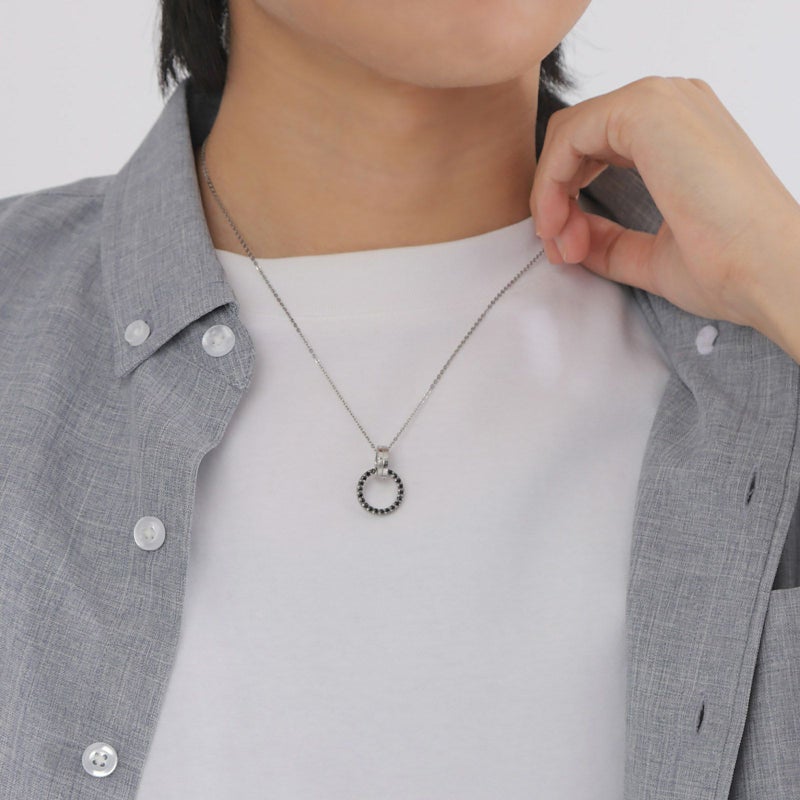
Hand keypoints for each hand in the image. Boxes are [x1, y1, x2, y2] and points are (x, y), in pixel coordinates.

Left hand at [529, 75, 799, 349]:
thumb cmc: (727, 265)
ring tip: (562, 243)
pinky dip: (550, 182)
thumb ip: (608, 240)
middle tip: (560, 248)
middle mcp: (672, 105)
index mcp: (679, 132)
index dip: (566, 198)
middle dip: (554, 197)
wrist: (767, 272)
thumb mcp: (649, 254)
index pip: (597, 147)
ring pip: (568, 135)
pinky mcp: (647, 110)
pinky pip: (569, 136)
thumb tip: (567, 235)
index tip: (567, 249)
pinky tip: (557, 222)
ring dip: (549, 193)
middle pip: (577, 138)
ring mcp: (662, 101)